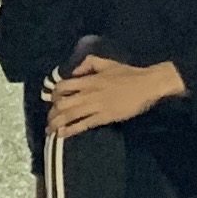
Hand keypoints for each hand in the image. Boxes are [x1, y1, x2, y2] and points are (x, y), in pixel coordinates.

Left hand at [43, 54, 183, 137]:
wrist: (146, 85)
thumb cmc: (128, 74)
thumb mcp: (107, 63)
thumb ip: (89, 63)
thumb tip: (74, 72)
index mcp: (89, 80)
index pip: (63, 85)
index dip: (54, 93)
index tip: (52, 99)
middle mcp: (89, 93)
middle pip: (63, 103)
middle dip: (52, 112)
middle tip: (49, 119)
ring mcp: (96, 106)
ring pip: (70, 116)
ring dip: (57, 123)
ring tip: (50, 130)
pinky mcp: (103, 118)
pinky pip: (83, 125)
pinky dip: (70, 130)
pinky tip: (62, 135)